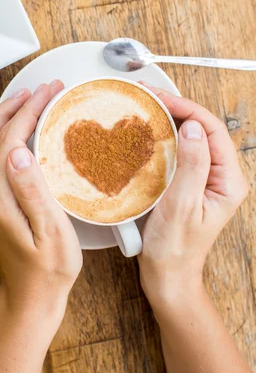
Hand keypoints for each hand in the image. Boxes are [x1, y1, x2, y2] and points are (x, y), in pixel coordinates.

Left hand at [0, 81, 82, 326]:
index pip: (10, 139)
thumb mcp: (51, 233)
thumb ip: (33, 192)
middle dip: (13, 106)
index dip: (30, 111)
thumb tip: (17, 151)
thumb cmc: (48, 269)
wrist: (29, 297)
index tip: (50, 92)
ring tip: (25, 100)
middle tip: (39, 90)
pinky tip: (15, 130)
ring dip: (1, 117)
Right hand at [138, 84, 247, 310]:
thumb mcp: (182, 206)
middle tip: (149, 96)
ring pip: (189, 138)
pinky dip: (162, 138)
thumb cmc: (175, 249)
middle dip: (177, 109)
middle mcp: (219, 177)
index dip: (188, 110)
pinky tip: (146, 132)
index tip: (161, 99)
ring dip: (168, 120)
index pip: (212, 131)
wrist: (167, 276)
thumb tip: (193, 128)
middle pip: (202, 130)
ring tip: (146, 107)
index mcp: (228, 181)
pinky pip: (178, 152)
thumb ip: (192, 165)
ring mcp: (203, 179)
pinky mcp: (187, 183)